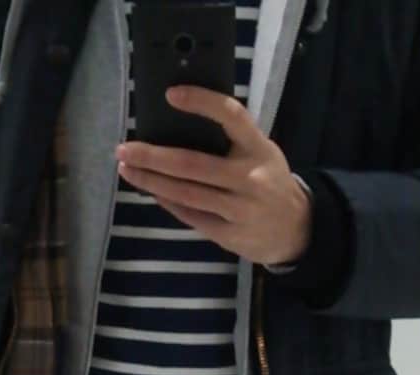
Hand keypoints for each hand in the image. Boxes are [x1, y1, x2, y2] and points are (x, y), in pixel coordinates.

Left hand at [114, 85, 312, 265]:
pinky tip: (152, 192)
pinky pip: (191, 216)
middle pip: (193, 165)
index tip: (171, 94)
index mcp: (258, 148)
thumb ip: (232, 141)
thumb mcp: (262, 153)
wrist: (295, 229)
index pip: (231, 116)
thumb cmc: (269, 181)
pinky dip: (168, 203)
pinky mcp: (229, 234)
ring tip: (128, 170)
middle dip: (153, 157)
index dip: (201, 102)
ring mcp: (239, 209)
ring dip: (152, 182)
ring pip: (186, 194)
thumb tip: (179, 126)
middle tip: (124, 149)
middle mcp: (250, 178)